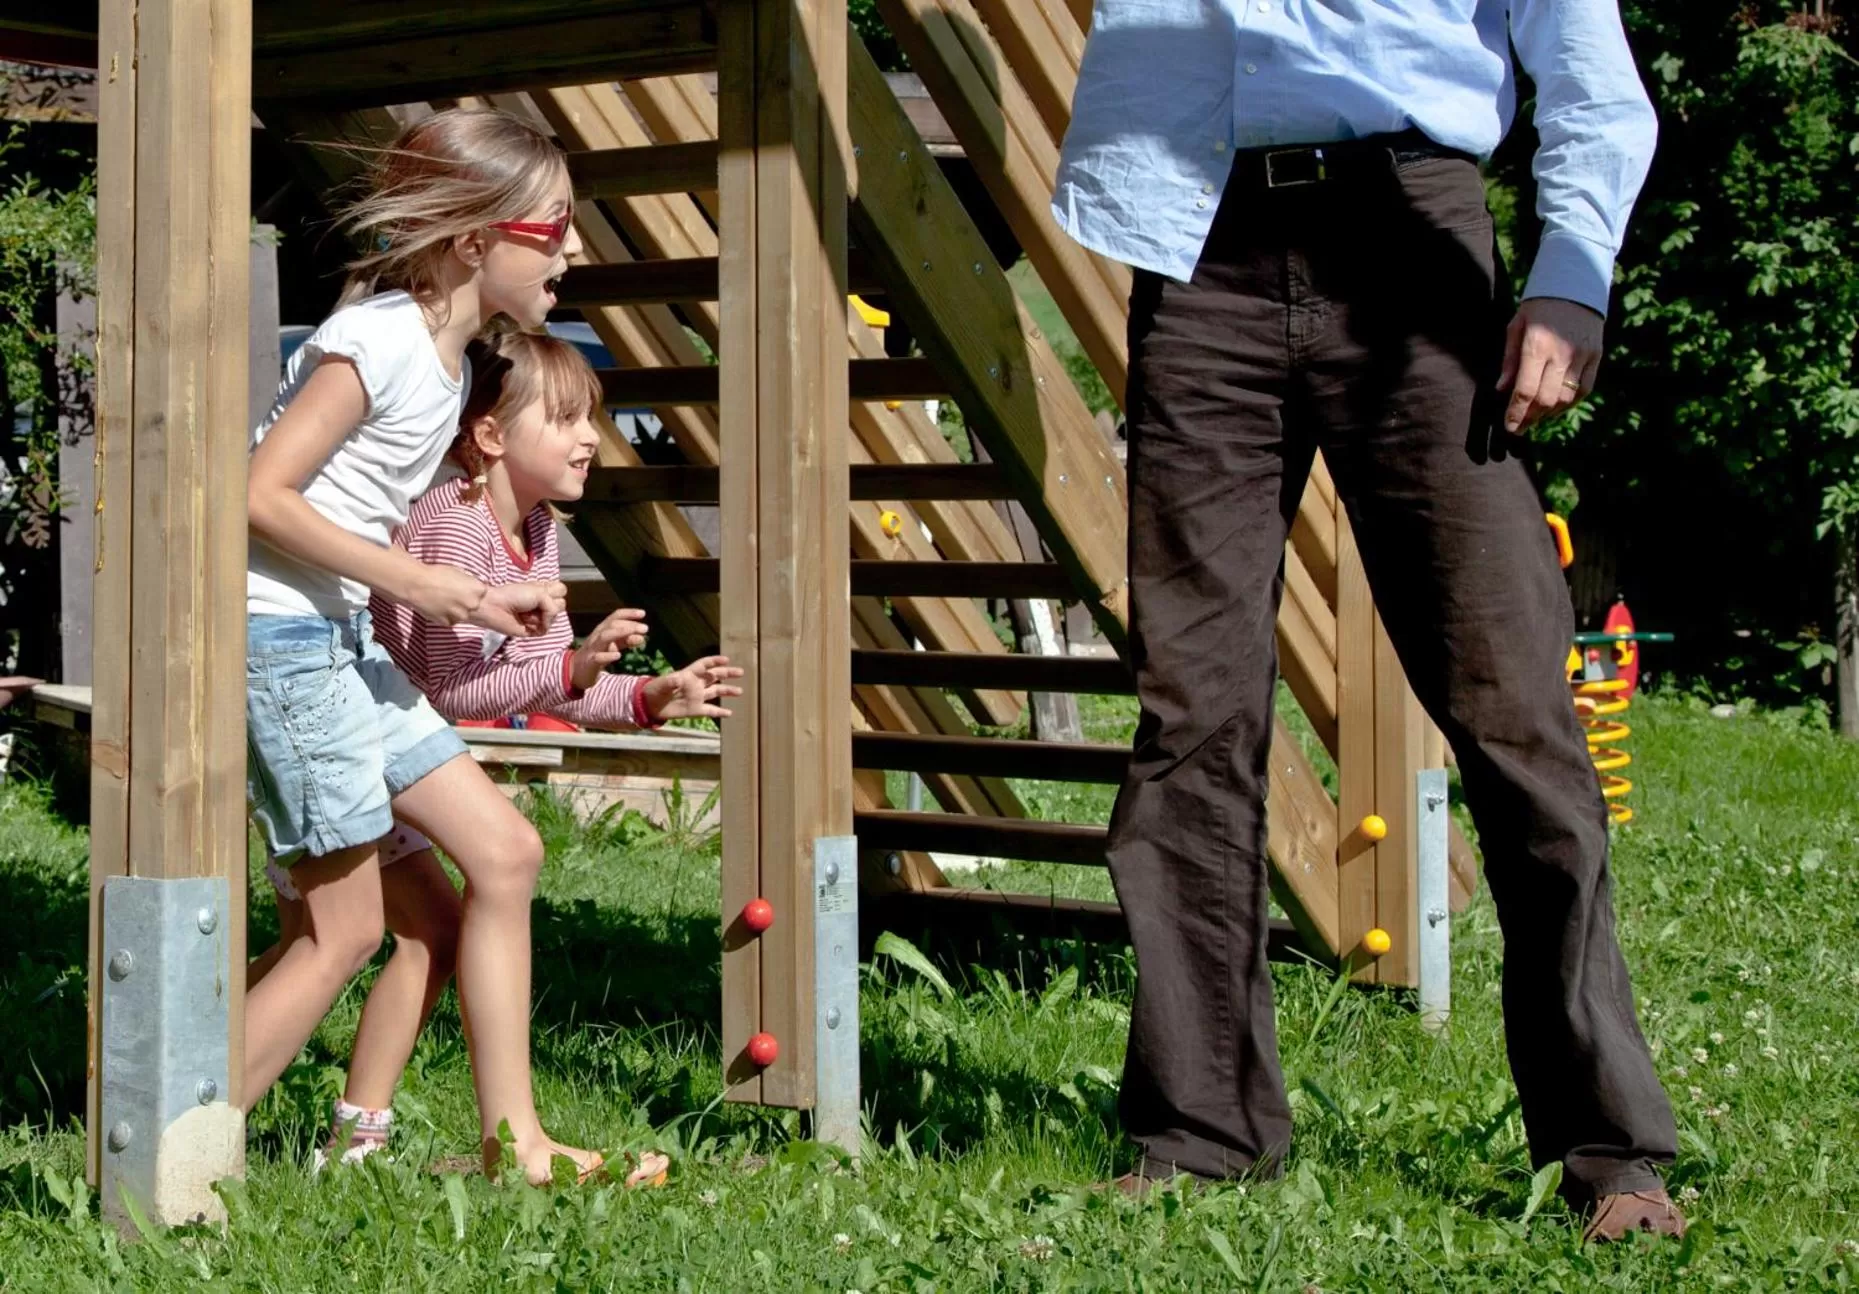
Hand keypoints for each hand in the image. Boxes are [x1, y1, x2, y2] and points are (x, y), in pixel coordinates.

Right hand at [406, 562, 492, 626]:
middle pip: (473, 605)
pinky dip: (445, 616)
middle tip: (452, 595)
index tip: (463, 588)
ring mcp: (461, 615)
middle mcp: (473, 604)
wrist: (416, 583)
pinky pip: (450, 620)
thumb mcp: (459, 573)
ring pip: (462, 615)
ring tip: (442, 600)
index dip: (472, 591)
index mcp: (478, 589)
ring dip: (455, 610)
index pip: (482, 593)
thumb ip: (469, 583)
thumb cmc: (436, 574)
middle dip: (465, 602)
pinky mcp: (448, 623)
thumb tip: (472, 588)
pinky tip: (436, 606)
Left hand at [477, 579, 566, 637]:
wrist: (495, 607)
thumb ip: (554, 606)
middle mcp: (544, 603)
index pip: (562, 591)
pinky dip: (535, 626)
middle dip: (549, 604)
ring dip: (540, 615)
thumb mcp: (540, 593)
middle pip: (562, 605)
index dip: (555, 592)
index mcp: (544, 590)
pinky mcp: (533, 630)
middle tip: (534, 602)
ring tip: (526, 612)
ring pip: (554, 619)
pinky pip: (544, 630)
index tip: (543, 591)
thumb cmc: (514, 595)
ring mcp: (540, 617)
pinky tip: (524, 621)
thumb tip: (549, 623)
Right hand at [570, 607, 649, 690]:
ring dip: (620, 633)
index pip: (615, 616)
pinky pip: (597, 657)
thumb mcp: (613, 645)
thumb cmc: (597, 654)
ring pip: (604, 637)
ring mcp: (593, 648)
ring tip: (634, 634)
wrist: (576, 671)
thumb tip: (643, 636)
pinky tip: (618, 656)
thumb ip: (627, 640)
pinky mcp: (590, 662)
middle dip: (629, 625)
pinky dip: (608, 655)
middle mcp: (597, 636)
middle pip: (612, 625)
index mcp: (603, 629)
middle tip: (645, 628)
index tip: (643, 613)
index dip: (628, 613)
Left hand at [641, 655, 743, 722]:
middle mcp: (696, 684)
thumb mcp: (662, 684)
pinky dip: (720, 712)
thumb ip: (671, 682)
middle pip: (714, 676)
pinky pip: (710, 710)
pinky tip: (730, 713)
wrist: (650, 705)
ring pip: (716, 692)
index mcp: (688, 675)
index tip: (726, 659)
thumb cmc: (654, 690)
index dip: (714, 661)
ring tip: (740, 691)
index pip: (704, 665)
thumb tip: (679, 679)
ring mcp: (697, 697)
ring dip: (727, 691)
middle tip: (740, 672)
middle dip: (727, 673)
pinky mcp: (695, 709)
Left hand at [1498, 297, 1603, 435]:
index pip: (1525, 390)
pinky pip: (1584, 390)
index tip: (1509, 426)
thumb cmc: (1539, 306)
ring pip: (1566, 399)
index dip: (1516, 413)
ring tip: (1535, 418)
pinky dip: (1569, 403)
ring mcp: (1582, 356)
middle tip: (1520, 427)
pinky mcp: (1596, 356)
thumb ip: (1509, 360)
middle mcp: (1561, 353)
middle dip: (1530, 418)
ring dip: (1548, 414)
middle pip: (1545, 400)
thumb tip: (1501, 390)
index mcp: (1536, 345)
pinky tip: (1556, 406)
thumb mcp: (1516, 326)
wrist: (1576, 285)